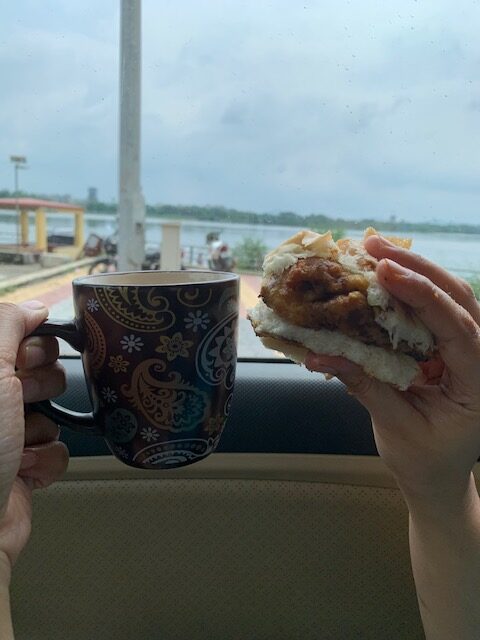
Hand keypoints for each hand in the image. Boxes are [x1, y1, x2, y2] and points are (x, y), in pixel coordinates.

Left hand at [0, 301, 68, 584]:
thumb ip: (8, 324)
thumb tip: (36, 307)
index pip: (13, 340)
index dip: (31, 342)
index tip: (36, 352)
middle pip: (35, 373)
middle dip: (40, 386)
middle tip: (29, 396)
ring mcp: (0, 437)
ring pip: (49, 413)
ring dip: (41, 430)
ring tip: (19, 445)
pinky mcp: (18, 468)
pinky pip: (54, 451)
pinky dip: (45, 461)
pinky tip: (24, 471)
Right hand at [305, 235, 479, 511]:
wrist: (437, 475)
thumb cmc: (424, 459)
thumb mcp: (395, 425)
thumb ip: (363, 385)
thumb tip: (318, 355)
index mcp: (478, 382)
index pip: (459, 328)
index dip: (424, 296)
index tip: (387, 272)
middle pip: (458, 298)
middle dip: (418, 268)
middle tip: (374, 247)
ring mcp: (465, 348)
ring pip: (449, 296)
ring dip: (414, 270)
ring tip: (374, 250)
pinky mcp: (445, 345)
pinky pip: (431, 309)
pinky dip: (407, 289)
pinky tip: (381, 273)